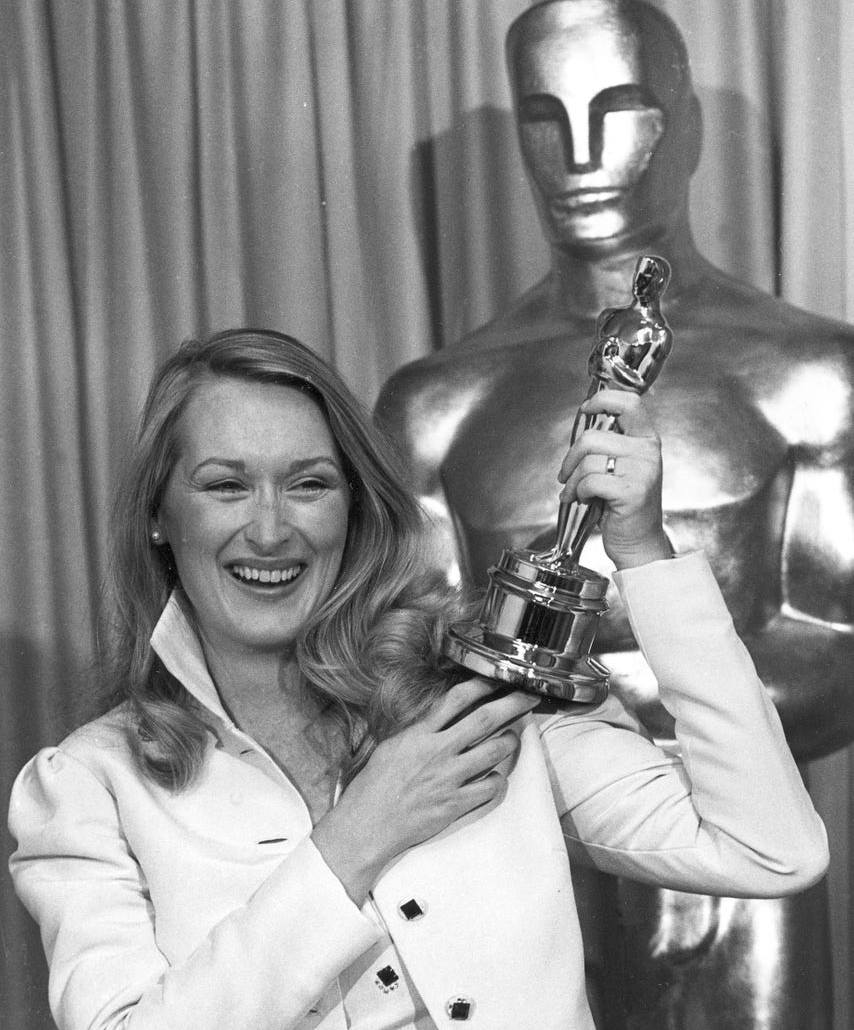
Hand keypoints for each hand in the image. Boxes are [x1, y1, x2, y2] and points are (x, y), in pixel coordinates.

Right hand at [312, 679, 538, 901]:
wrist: (367, 825)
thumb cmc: (374, 785)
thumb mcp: (392, 746)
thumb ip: (420, 730)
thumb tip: (441, 716)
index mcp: (419, 734)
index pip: (456, 700)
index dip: (481, 685)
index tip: (497, 678)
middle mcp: (437, 752)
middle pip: (484, 719)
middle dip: (511, 703)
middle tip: (529, 696)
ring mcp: (448, 778)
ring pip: (493, 751)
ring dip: (510, 741)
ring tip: (514, 737)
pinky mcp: (454, 804)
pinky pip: (489, 788)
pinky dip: (498, 780)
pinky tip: (495, 778)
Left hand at [558, 389, 670, 569]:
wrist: (639, 541)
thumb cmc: (624, 504)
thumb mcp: (621, 467)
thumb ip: (608, 444)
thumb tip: (582, 423)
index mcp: (647, 439)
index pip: (629, 402)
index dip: (602, 400)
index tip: (585, 410)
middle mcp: (648, 451)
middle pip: (592, 436)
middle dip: (570, 458)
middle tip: (566, 474)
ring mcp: (642, 471)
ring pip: (588, 461)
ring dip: (572, 480)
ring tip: (575, 492)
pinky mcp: (632, 492)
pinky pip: (590, 482)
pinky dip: (579, 492)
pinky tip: (584, 500)